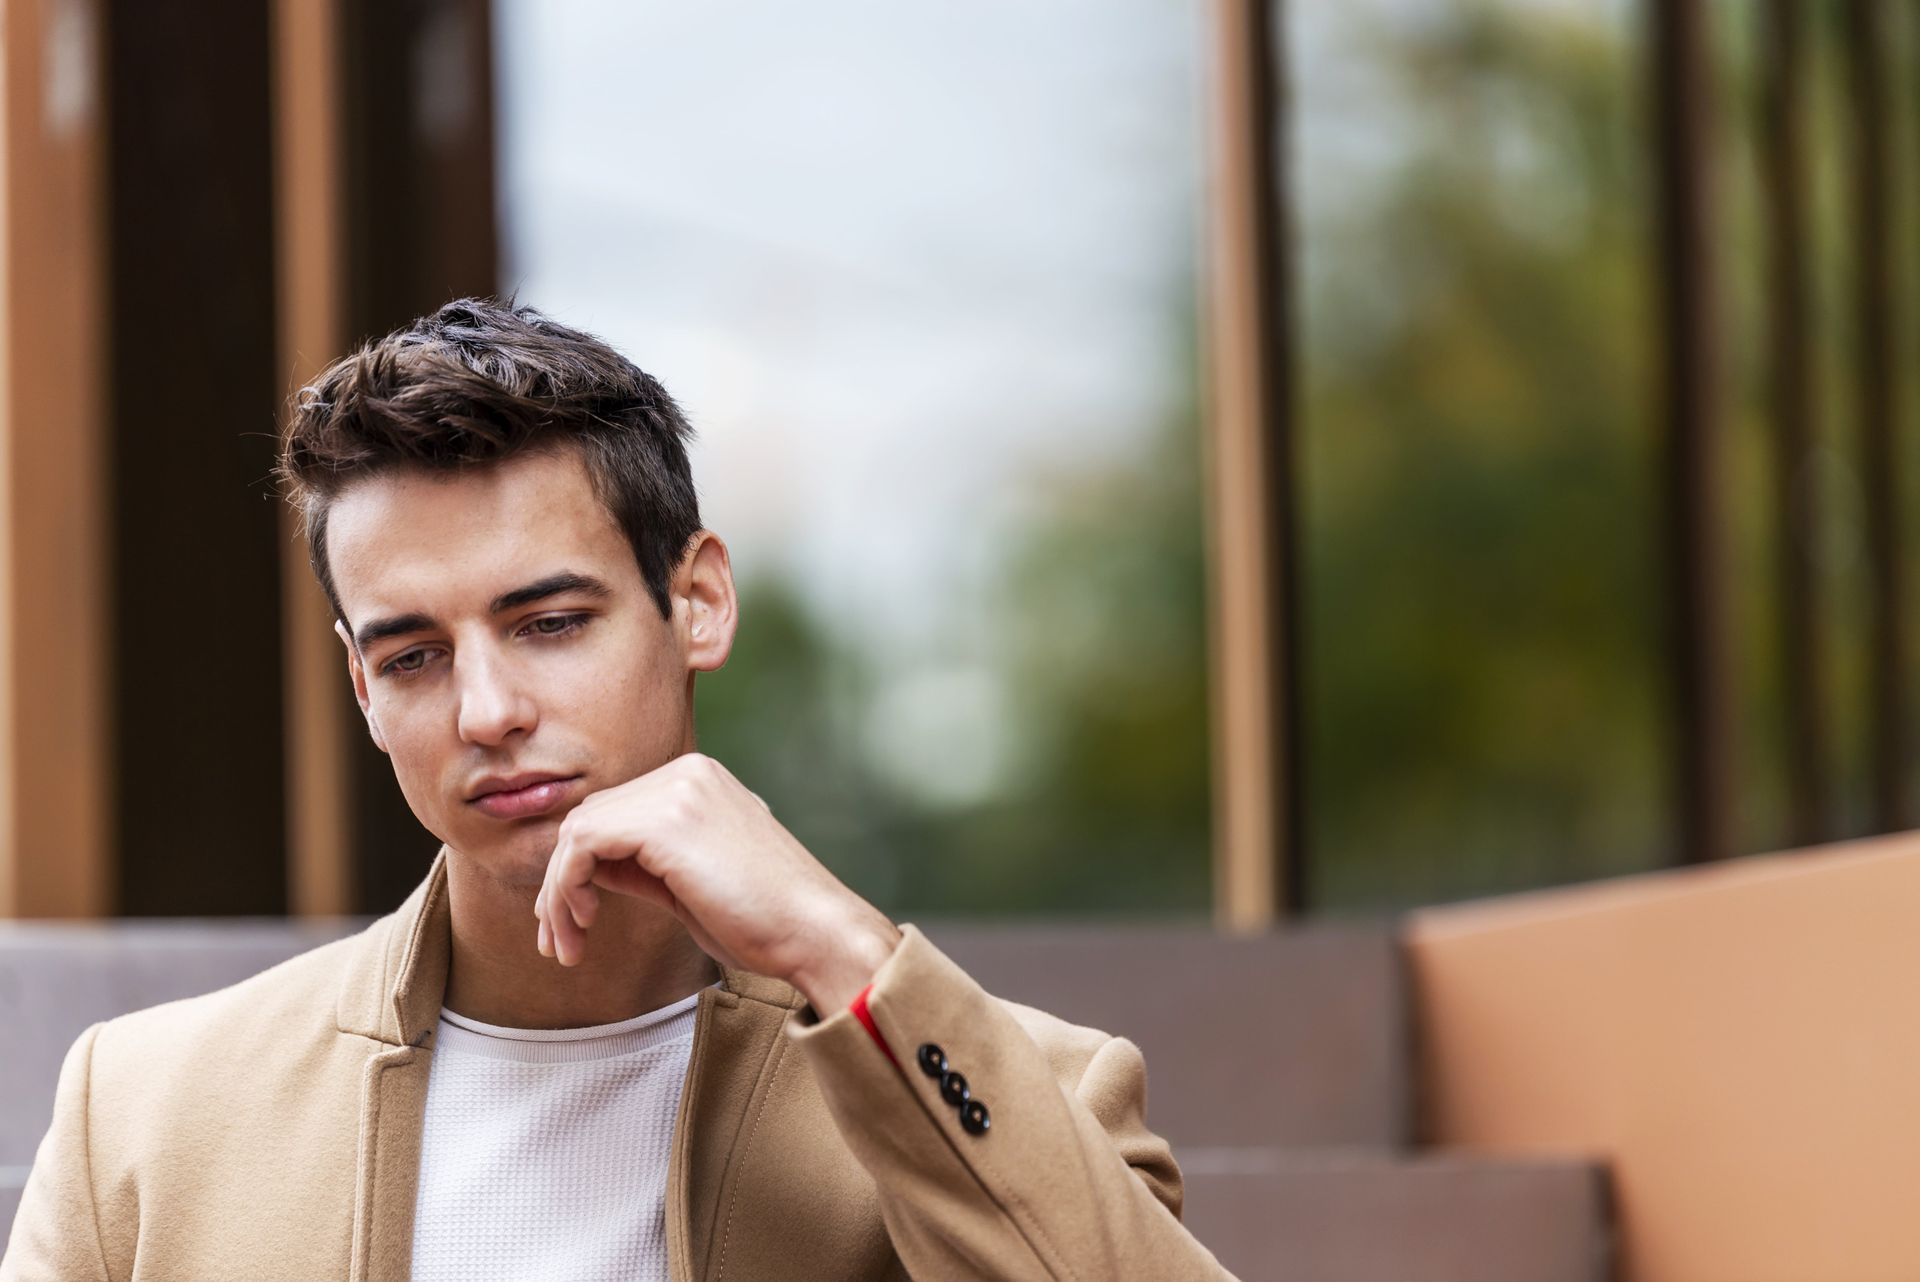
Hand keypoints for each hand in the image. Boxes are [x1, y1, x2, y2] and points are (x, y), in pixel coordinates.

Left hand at [533, 752, 900, 1012]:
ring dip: (558, 893)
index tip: (573, 922)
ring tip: (566, 943)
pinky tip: (585, 922)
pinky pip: (581, 844)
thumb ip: (643, 862)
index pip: (612, 813)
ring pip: (577, 831)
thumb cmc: (765, 920)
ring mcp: (677, 791)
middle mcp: (687, 774)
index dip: (577, 869)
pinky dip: (567, 887)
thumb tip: (585, 869)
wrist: (814, 931)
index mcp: (699, 781)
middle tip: (558, 941)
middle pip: (588, 818)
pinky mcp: (665, 821)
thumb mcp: (691, 881)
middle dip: (561, 883)